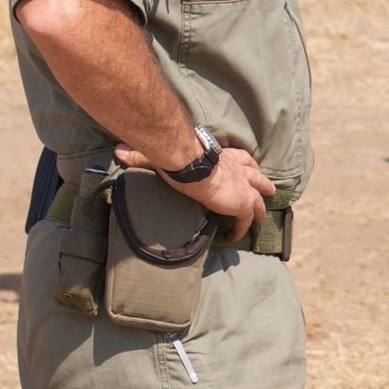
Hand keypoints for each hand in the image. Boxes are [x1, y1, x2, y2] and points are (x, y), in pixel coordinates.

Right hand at [117, 139, 275, 236]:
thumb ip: (142, 153)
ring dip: (260, 207)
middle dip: (263, 184)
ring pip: (259, 199)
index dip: (246, 163)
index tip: (250, 168)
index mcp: (224, 156)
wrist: (193, 164)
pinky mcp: (243, 204)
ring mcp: (244, 187)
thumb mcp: (166, 153)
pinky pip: (247, 220)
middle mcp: (238, 170)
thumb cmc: (180, 156)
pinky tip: (237, 237)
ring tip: (260, 218)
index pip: (241, 158)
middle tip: (270, 190)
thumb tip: (118, 150)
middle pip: (257, 177)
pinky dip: (243, 228)